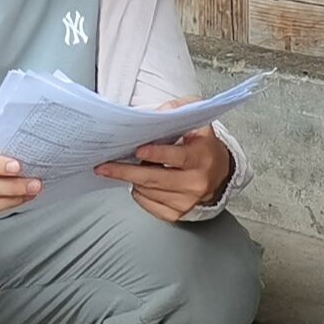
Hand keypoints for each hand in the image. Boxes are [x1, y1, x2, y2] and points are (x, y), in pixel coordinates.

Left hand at [95, 99, 232, 221]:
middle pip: (155, 179)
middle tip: (103, 167)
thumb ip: (179, 109)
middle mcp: (196, 183)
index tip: (138, 151)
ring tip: (120, 168)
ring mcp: (187, 201)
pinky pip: (150, 205)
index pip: (177, 157)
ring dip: (131, 180)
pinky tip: (137, 182)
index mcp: (202, 158)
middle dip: (126, 172)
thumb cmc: (203, 145)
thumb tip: (156, 113)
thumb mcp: (198, 122)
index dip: (156, 154)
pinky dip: (139, 193)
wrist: (220, 174)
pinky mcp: (178, 214)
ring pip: (149, 192)